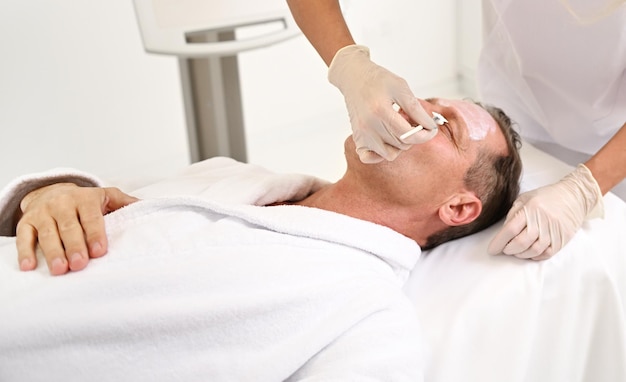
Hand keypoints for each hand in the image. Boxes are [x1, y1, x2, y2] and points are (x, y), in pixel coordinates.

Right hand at [15, 183, 138, 274]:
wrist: (50, 191)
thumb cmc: (83, 201)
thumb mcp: (106, 196)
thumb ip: (125, 202)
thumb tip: (149, 207)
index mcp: (85, 199)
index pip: (91, 217)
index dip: (95, 234)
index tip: (99, 251)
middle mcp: (62, 204)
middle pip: (69, 227)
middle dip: (75, 246)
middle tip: (80, 264)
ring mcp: (43, 213)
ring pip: (48, 233)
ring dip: (53, 252)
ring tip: (60, 269)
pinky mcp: (26, 222)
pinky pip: (24, 237)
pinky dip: (25, 251)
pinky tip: (30, 266)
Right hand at [328, 45, 437, 162]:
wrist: (354, 78)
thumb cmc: (377, 80)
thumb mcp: (401, 87)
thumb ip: (416, 108)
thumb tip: (429, 126)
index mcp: (380, 111)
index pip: (408, 134)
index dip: (425, 134)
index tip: (431, 129)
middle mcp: (369, 126)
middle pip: (401, 144)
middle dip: (414, 136)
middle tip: (414, 123)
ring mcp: (361, 135)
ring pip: (390, 154)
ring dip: (400, 145)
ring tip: (400, 130)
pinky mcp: (357, 139)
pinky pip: (371, 158)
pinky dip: (381, 154)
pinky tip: (386, 141)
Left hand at [488, 164, 603, 259]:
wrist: (574, 197)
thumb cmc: (545, 197)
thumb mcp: (524, 199)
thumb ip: (513, 215)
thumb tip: (503, 234)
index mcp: (531, 208)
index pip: (510, 230)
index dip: (498, 242)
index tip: (492, 249)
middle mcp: (542, 220)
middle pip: (521, 242)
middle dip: (508, 249)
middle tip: (504, 249)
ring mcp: (554, 231)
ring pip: (533, 251)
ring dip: (520, 254)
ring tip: (516, 250)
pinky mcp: (563, 239)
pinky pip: (546, 254)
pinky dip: (534, 256)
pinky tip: (529, 252)